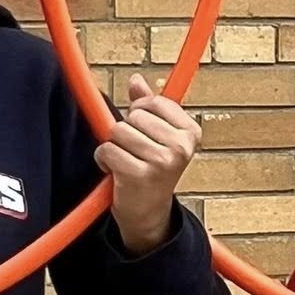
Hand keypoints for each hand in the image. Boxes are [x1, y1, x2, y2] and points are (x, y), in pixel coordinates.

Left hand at [96, 74, 201, 254]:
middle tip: (134, 152)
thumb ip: (147, 107)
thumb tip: (136, 80)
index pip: (153, 102)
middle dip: (125, 132)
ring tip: (126, 162)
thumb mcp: (157, 137)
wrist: (149, 214)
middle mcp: (180, 147)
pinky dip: (104, 161)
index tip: (142, 130)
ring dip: (114, 147)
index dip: (138, 112)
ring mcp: (162, 162)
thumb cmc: (152, 171)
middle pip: (134, 116)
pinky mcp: (139, 175)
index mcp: (190, 133)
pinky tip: (117, 173)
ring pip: (118, 132)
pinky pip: (107, 151)